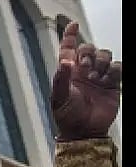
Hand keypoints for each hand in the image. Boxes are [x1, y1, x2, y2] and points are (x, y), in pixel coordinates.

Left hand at [51, 22, 121, 140]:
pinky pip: (117, 67)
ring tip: (96, 78)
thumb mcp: (59, 98)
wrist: (84, 130)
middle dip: (88, 53)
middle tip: (85, 67)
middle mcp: (83, 71)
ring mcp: (98, 76)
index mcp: (67, 72)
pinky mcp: (112, 83)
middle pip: (89, 49)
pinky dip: (114, 70)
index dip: (70, 36)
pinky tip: (107, 80)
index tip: (73, 25)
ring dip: (101, 62)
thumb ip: (61, 79)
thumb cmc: (67, 116)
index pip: (68, 49)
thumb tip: (65, 61)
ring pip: (105, 55)